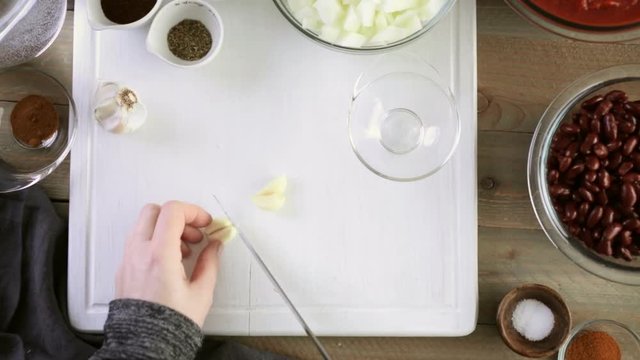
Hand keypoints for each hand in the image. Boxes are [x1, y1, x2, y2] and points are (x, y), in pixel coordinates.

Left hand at [116, 201, 221, 327]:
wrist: (146, 345)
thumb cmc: (170, 324)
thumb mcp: (201, 292)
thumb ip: (210, 262)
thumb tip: (214, 247)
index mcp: (159, 255)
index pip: (173, 212)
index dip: (193, 211)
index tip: (205, 223)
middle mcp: (139, 253)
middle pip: (154, 211)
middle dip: (178, 216)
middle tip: (194, 232)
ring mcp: (127, 260)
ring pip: (143, 225)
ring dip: (165, 229)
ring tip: (184, 249)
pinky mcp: (123, 269)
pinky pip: (137, 242)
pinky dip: (154, 241)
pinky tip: (170, 260)